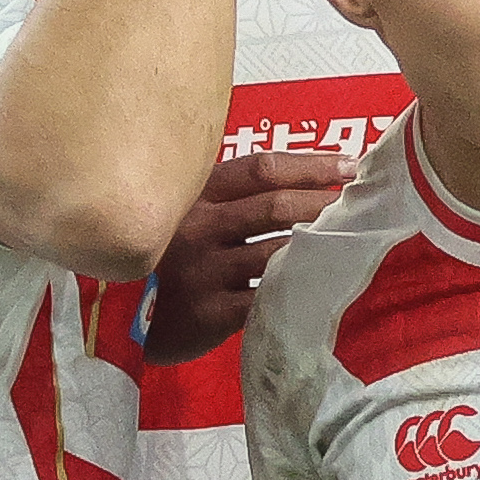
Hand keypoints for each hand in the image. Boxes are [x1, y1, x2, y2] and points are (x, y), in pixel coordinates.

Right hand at [143, 151, 351, 359]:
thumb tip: (309, 179)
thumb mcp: (189, 213)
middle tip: (361, 206)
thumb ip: (234, 196)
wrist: (118, 314)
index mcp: (197, 195)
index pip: (262, 168)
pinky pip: (266, 298)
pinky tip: (325, 287)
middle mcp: (199, 227)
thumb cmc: (171, 255)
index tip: (351, 164)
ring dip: (319, 247)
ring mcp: (203, 271)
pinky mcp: (209, 312)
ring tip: (351, 244)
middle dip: (324, 204)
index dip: (311, 165)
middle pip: (276, 207)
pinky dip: (299, 290)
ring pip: (277, 253)